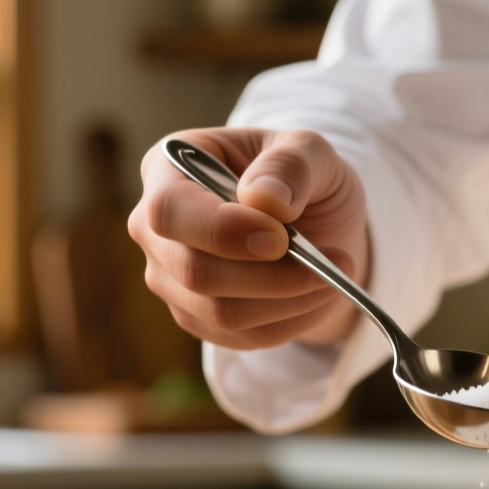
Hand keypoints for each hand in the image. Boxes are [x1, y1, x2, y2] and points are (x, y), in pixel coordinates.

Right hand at [129, 127, 368, 348]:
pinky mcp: (196, 317)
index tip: (280, 239)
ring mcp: (170, 277)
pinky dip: (292, 321)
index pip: (169, 211)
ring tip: (333, 277)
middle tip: (329, 263)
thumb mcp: (312, 151)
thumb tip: (265, 198)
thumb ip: (292, 164)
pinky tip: (317, 295)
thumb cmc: (302, 178)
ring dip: (290, 301)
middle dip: (271, 275)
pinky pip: (243, 336)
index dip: (223, 231)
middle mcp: (155, 228)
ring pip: (221, 313)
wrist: (315, 224)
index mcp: (168, 168)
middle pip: (194, 271)